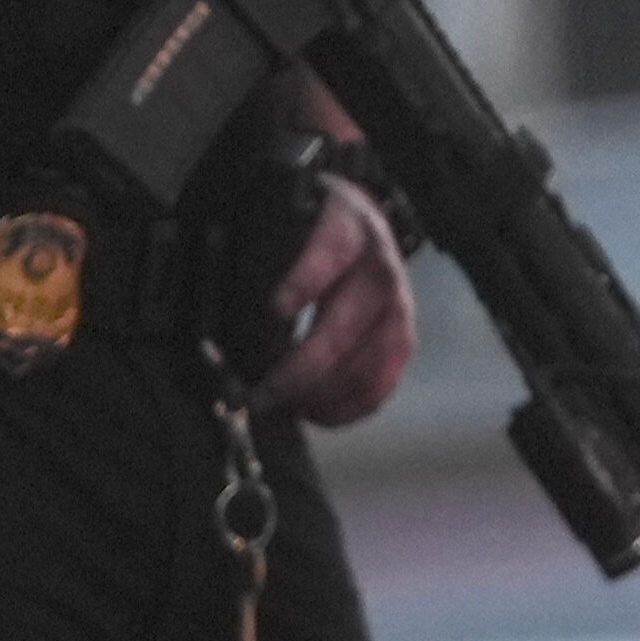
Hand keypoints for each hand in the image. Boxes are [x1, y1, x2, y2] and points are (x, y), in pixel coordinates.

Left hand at [251, 176, 414, 427]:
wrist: (360, 227)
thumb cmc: (309, 233)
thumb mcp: (287, 226)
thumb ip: (266, 263)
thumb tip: (236, 325)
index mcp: (347, 226)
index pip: (331, 248)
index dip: (306, 280)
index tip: (276, 308)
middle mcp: (378, 266)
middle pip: (346, 323)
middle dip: (301, 368)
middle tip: (264, 394)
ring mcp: (397, 306)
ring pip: (368, 362)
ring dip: (324, 395)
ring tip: (285, 408)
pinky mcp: (402, 338)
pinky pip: (382, 383)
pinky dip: (349, 407)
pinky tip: (316, 414)